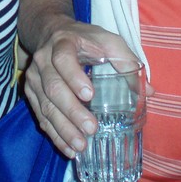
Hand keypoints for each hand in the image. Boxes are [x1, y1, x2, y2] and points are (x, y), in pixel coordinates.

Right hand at [23, 21, 138, 157]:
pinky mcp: (31, 92)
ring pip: (46, 105)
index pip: (63, 58)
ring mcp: (35, 77)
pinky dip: (55, 134)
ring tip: (81, 145)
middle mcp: (43, 60)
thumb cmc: (85, 39)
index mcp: (62, 43)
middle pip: (53, 87)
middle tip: (91, 128)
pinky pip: (41, 116)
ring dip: (63, 128)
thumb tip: (149, 91)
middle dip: (72, 111)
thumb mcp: (107, 40)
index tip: (89, 95)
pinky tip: (69, 149)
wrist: (52, 32)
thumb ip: (126, 61)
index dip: (74, 76)